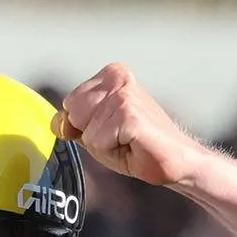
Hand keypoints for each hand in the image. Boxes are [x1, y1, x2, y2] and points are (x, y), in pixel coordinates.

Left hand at [58, 63, 202, 189]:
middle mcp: (118, 77)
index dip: (86, 126)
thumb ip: (74, 123)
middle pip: (73, 113)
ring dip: (103, 145)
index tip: (114, 130)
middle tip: (121, 138)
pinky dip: (112, 151)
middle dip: (91, 134)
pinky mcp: (128, 113)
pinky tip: (134, 144)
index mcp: (112, 74)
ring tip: (128, 141)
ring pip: (84, 130)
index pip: (70, 103)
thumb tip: (58, 122)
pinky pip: (96, 141)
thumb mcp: (98, 132)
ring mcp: (124, 94)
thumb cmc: (140, 147)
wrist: (179, 161)